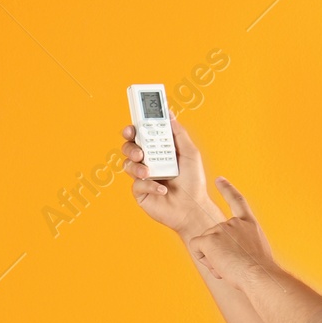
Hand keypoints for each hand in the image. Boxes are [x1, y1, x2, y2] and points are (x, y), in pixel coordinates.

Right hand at [122, 115, 221, 234]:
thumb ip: (178, 133)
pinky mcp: (140, 192)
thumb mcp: (190, 153)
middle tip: (139, 151)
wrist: (192, 208)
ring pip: (127, 165)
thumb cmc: (193, 182)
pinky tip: (162, 190)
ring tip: (148, 172)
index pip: (142, 135)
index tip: (133, 126)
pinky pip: (136, 184)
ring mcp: (143, 177)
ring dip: (137, 167)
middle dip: (130, 146)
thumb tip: (170, 114)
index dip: (134, 129)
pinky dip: (149, 185)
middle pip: (129, 147)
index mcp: (159, 150)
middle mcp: (148, 161)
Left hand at [187, 178, 277, 285]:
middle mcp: (234, 222)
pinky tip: (218, 264)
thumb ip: (244, 243)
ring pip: (205, 244)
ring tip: (230, 266)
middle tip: (234, 264)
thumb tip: (233, 253)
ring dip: (213, 258)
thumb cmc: (261, 271)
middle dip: (218, 251)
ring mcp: (221, 228)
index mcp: (249, 224)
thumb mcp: (258, 250)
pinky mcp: (209, 239)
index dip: (227, 189)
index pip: (237, 201)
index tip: (219, 180)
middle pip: (213, 235)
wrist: (259, 275)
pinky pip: (196, 248)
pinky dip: (203, 258)